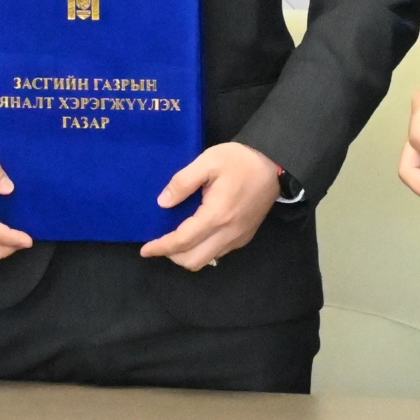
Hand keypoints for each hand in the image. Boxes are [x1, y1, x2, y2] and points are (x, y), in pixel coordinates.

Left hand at [142, 142, 282, 270]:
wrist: (275, 163)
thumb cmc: (240, 159)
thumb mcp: (208, 161)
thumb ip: (183, 182)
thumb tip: (163, 203)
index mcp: (217, 215)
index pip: (182, 241)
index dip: (161, 248)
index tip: (145, 250)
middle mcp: (228, 233)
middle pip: (193, 260)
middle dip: (172, 256)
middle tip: (160, 243)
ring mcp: (238, 238)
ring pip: (207, 260)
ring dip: (187, 255)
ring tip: (176, 239)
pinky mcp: (245, 237)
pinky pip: (218, 253)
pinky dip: (202, 250)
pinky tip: (196, 234)